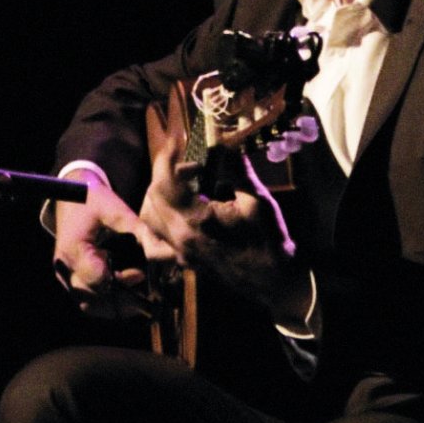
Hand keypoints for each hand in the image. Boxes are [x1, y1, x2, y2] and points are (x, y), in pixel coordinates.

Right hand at [53, 170, 175, 316]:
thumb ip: (141, 232)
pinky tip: (126, 290)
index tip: (142, 275)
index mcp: (73, 250)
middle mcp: (65, 269)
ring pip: (90, 306)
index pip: (99, 281)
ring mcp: (65, 277)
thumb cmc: (92, 200)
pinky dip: (108, 301)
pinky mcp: (70, 280)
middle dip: (124, 302)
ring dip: (116, 305)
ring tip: (139, 296)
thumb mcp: (117, 210)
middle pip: (94, 301)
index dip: (124, 284)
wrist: (69, 198)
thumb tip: (166, 254)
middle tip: (149, 297)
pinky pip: (88, 301)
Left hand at [140, 140, 311, 327]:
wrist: (273, 282)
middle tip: (197, 166)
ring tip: (189, 185)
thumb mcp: (257, 201)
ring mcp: (178, 251)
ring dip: (161, 194)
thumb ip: (237, 170)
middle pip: (153, 196)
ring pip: (150, 216)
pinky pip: (156, 239)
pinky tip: (179, 212)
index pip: (164, 183)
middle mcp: (179, 238)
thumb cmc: (268, 241)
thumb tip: (224, 143)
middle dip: (168, 174)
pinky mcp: (182, 258)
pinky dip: (160, 221)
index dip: (166, 157)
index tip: (176, 140)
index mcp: (194, 222)